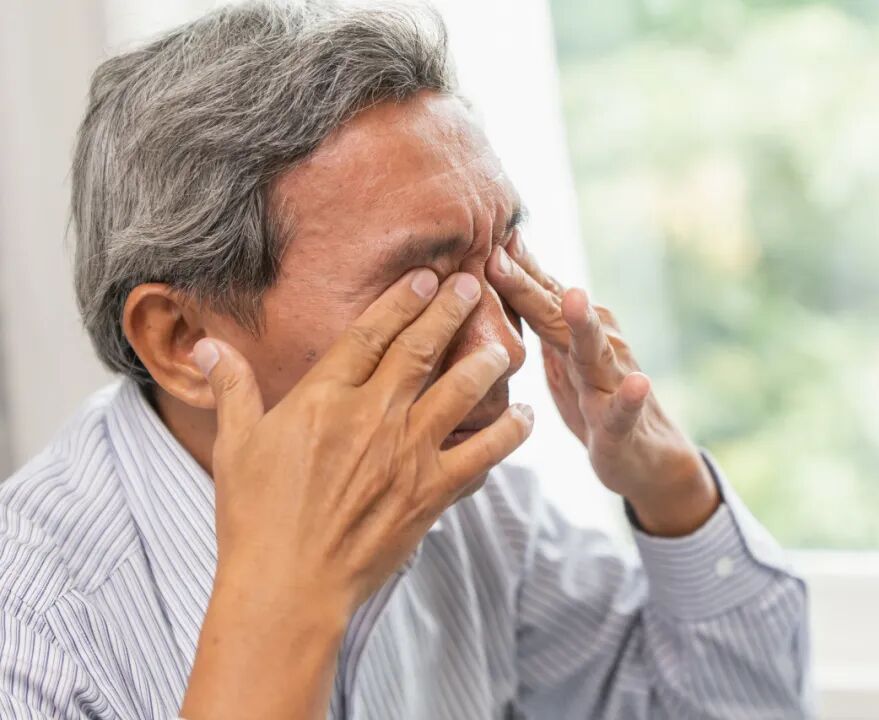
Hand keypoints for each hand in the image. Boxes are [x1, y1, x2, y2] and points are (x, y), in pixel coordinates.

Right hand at [181, 269, 532, 719]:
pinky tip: (525, 417)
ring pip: (459, 391)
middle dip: (450, 311)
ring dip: (485, 362)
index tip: (425, 276)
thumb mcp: (235, 446)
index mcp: (323, 398)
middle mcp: (371, 416)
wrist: (288, 587)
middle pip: (420, 349)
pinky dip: (508, 433)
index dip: (400, 300)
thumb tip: (208, 346)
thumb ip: (233, 389)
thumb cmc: (255, 518)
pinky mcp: (430, 492)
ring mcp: (406, 454)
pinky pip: (482, 454)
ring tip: (504, 345)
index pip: (369, 333)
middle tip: (473, 286)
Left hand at [486, 238, 717, 536]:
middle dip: (528, 286)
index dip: (509, 266)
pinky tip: (638, 384)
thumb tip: (501, 261)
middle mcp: (595, 345)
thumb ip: (539, 311)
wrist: (645, 452)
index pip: (538, 292)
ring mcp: (612, 380)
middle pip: (556, 313)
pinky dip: (632, 397)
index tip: (479, 234)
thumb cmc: (593, 396)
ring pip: (595, 350)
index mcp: (572, 331)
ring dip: (585, 324)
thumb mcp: (560, 350)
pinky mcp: (623, 422)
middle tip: (500, 256)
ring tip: (575, 299)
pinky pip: (626, 409)